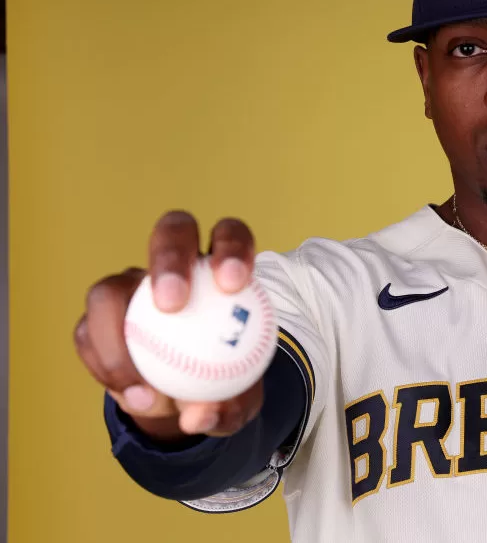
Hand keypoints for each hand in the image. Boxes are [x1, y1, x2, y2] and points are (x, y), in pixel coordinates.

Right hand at [74, 211, 262, 441]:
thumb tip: (200, 415)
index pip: (229, 235)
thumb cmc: (224, 386)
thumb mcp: (238, 404)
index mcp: (220, 268)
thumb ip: (228, 407)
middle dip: (169, 258)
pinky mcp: (96, 319)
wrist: (184, 397)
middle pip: (171, 232)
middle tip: (173, 304)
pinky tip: (130, 396)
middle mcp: (174, 265)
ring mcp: (129, 288)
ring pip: (109, 289)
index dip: (231, 248)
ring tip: (142, 386)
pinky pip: (87, 335)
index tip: (233, 284)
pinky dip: (105, 368)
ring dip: (116, 337)